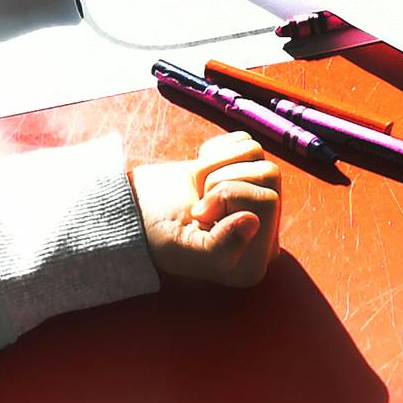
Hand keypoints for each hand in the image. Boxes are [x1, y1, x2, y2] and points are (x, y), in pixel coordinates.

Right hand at [137, 133, 280, 285]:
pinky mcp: (243, 174)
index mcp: (255, 259)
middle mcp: (264, 231)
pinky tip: (200, 175)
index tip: (199, 217)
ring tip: (199, 191)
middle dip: (222, 181)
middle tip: (198, 204)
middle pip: (269, 173)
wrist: (132, 213)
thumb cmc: (155, 236)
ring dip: (217, 167)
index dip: (227, 197)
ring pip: (258, 155)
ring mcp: (255, 200)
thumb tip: (253, 221)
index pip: (268, 200)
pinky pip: (245, 143)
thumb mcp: (183, 247)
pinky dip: (217, 152)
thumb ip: (220, 247)